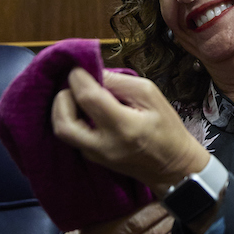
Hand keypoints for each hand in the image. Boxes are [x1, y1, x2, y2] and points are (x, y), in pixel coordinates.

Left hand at [52, 68, 210, 195]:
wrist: (171, 166)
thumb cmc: (166, 128)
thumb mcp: (150, 95)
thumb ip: (119, 82)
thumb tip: (92, 72)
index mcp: (123, 126)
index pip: (87, 98)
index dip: (78, 78)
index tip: (80, 67)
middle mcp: (104, 145)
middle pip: (63, 120)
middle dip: (63, 96)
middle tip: (76, 84)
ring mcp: (94, 155)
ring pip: (61, 130)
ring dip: (63, 108)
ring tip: (78, 96)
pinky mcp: (91, 158)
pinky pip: (70, 135)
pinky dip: (71, 117)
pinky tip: (84, 109)